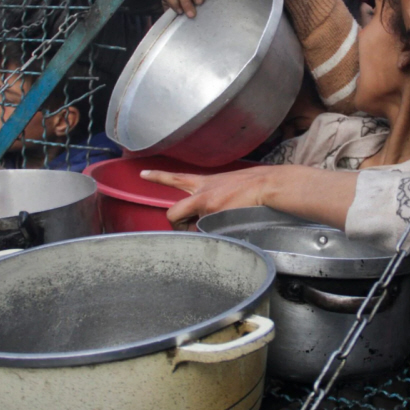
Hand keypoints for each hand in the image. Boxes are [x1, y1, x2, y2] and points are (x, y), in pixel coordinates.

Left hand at [140, 166, 276, 226]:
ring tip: (222, 227)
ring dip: (201, 233)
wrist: (267, 184)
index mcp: (204, 182)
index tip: (142, 174)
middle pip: (173, 212)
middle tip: (187, 230)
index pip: (175, 178)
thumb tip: (208, 213)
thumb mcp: (227, 183)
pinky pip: (206, 234)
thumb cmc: (253, 185)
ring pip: (192, 228)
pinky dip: (215, 236)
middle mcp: (200, 192)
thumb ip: (212, 195)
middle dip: (176, 225)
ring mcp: (206, 205)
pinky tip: (229, 230)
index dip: (157, 176)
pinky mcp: (215, 217)